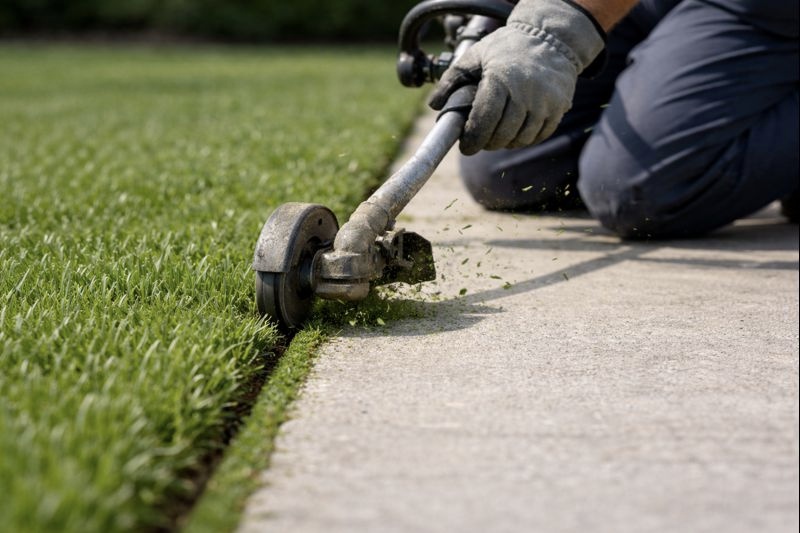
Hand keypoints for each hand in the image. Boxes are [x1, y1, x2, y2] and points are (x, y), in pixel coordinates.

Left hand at [429, 0, 604, 154]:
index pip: (483, 122)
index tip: (466, 146)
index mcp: (500, 80)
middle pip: (501, 135)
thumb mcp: (476, 55)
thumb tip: (434, 105)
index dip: (472, 140)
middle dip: (487, 143)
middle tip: (481, 140)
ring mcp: (545, 102)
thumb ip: (451, 79)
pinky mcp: (558, 108)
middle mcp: (524, 93)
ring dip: (506, 142)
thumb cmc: (508, 47)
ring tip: (498, 134)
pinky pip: (539, 136)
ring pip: (520, 139)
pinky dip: (525, 139)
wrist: (551, 38)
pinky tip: (516, 131)